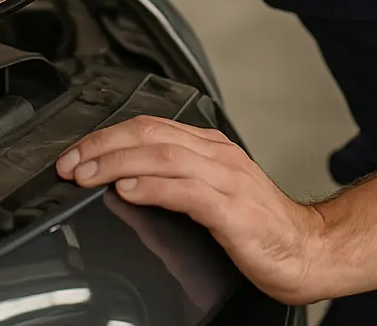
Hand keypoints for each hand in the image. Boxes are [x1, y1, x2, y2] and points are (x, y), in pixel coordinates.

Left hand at [56, 115, 329, 305]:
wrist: (308, 251)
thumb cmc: (261, 227)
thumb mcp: (210, 195)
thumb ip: (172, 182)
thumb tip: (122, 185)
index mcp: (210, 148)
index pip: (149, 126)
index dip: (106, 136)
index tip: (75, 153)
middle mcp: (217, 156)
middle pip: (150, 134)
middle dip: (102, 145)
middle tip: (68, 162)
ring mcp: (227, 180)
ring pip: (162, 155)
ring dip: (116, 162)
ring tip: (85, 175)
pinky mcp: (232, 210)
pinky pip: (186, 191)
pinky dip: (152, 187)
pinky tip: (127, 190)